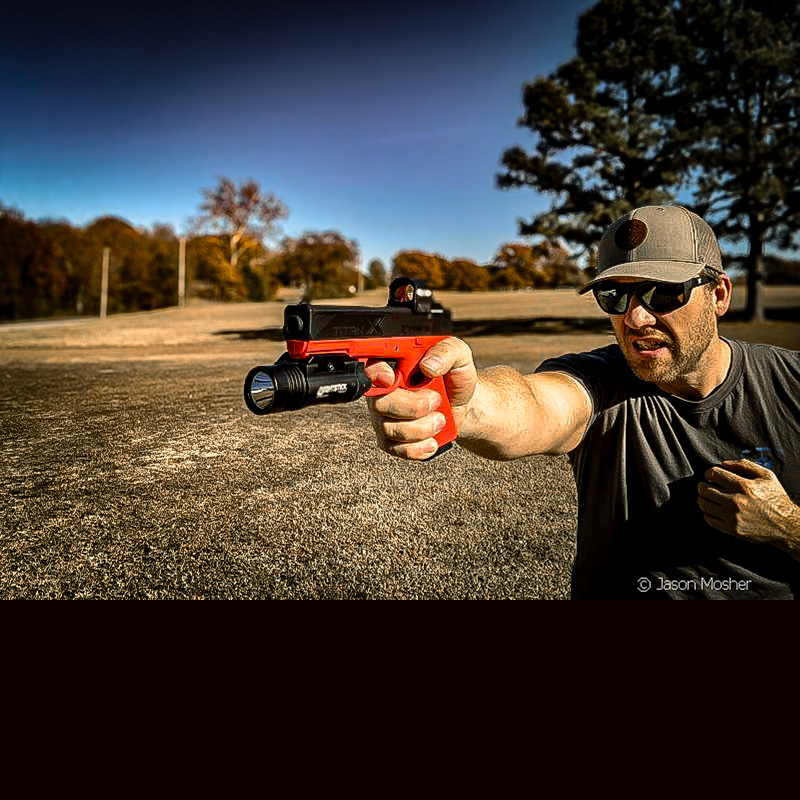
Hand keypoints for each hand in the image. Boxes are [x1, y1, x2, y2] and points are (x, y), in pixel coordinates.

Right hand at [365, 337, 476, 459]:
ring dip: (422, 428)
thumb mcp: (458, 355)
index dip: (375, 373)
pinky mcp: (392, 440)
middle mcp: (383, 391)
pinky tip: (433, 439)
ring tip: (441, 419)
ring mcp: (384, 417)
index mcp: (394, 365)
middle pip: (380, 403)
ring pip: (390, 429)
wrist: (466, 406)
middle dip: (412, 407)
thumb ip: (446, 351)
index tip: (392, 379)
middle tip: (436, 400)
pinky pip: (397, 448)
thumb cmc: (455, 377)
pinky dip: (420, 447)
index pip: (370, 366)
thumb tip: (428, 365)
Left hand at [698, 459, 799, 558]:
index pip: (714, 474)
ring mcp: (733, 517)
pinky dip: (707, 512)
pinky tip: (713, 509)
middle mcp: (736, 501)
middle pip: (705, 490)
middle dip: (703, 485)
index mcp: (744, 486)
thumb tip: (724, 463)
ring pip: (704, 504)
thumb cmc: (776, 499)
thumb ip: (745, 465)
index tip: (711, 475)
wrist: (786, 525)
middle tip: (706, 485)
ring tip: (708, 497)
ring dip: (702, 498)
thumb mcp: (766, 476)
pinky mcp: (732, 529)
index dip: (709, 473)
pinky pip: (709, 519)